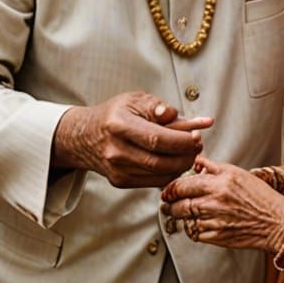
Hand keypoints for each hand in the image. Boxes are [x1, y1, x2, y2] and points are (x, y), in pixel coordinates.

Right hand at [51, 91, 212, 188]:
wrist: (85, 136)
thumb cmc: (114, 114)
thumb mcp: (134, 100)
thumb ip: (158, 107)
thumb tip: (180, 117)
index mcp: (118, 124)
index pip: (157, 138)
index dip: (181, 140)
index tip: (197, 135)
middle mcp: (115, 150)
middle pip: (160, 160)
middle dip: (185, 155)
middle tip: (198, 145)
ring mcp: (116, 169)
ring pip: (159, 174)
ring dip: (181, 165)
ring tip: (189, 152)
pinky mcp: (120, 181)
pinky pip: (153, 182)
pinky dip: (170, 173)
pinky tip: (175, 162)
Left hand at [160, 156, 283, 249]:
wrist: (277, 222)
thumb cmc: (258, 195)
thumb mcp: (236, 173)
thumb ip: (212, 166)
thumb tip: (194, 161)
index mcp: (218, 183)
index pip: (182, 186)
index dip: (170, 189)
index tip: (167, 192)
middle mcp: (214, 202)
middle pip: (178, 205)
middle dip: (170, 205)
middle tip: (168, 204)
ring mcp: (215, 221)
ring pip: (185, 220)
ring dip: (181, 217)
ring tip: (183, 214)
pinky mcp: (218, 237)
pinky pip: (195, 234)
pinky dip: (193, 230)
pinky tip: (198, 224)